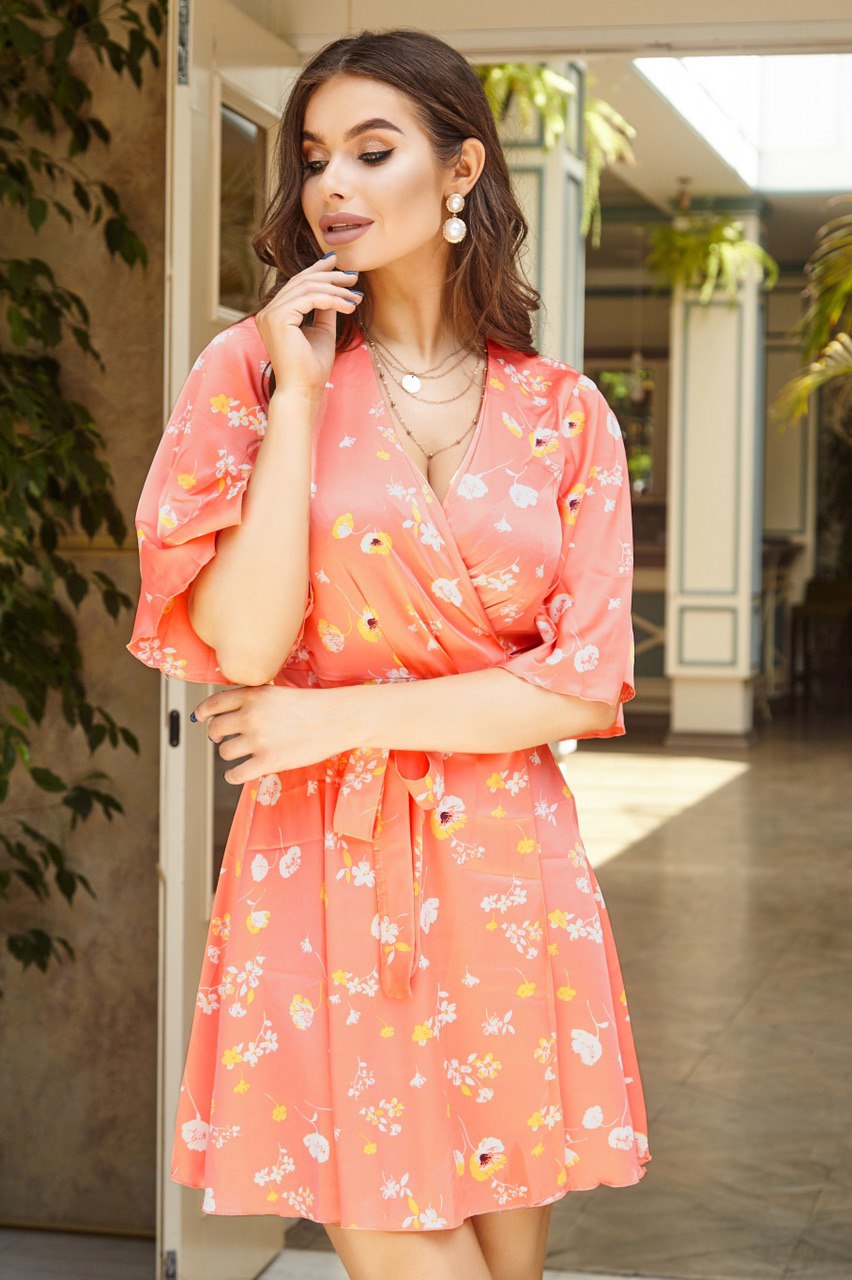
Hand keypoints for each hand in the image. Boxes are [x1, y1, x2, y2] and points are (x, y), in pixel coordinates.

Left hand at [190, 684, 346, 784]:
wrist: (337, 719)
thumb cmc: (311, 706)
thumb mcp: (277, 692)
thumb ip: (252, 699)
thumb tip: (228, 710)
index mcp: (252, 696)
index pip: (213, 704)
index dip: (203, 713)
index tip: (200, 718)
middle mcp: (250, 716)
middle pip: (215, 729)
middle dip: (216, 736)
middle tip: (223, 739)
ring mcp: (258, 739)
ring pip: (224, 752)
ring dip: (230, 754)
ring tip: (242, 754)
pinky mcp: (268, 761)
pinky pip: (235, 774)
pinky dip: (233, 776)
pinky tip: (238, 773)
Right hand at [255, 249, 363, 400]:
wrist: (303, 390)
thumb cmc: (312, 367)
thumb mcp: (322, 331)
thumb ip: (325, 308)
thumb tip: (336, 288)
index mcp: (275, 314)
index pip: (297, 284)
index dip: (317, 269)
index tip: (336, 262)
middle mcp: (268, 312)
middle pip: (302, 281)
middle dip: (330, 276)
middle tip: (354, 277)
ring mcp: (269, 314)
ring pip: (307, 288)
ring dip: (335, 289)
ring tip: (356, 295)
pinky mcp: (278, 318)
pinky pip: (310, 299)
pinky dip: (332, 300)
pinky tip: (349, 306)